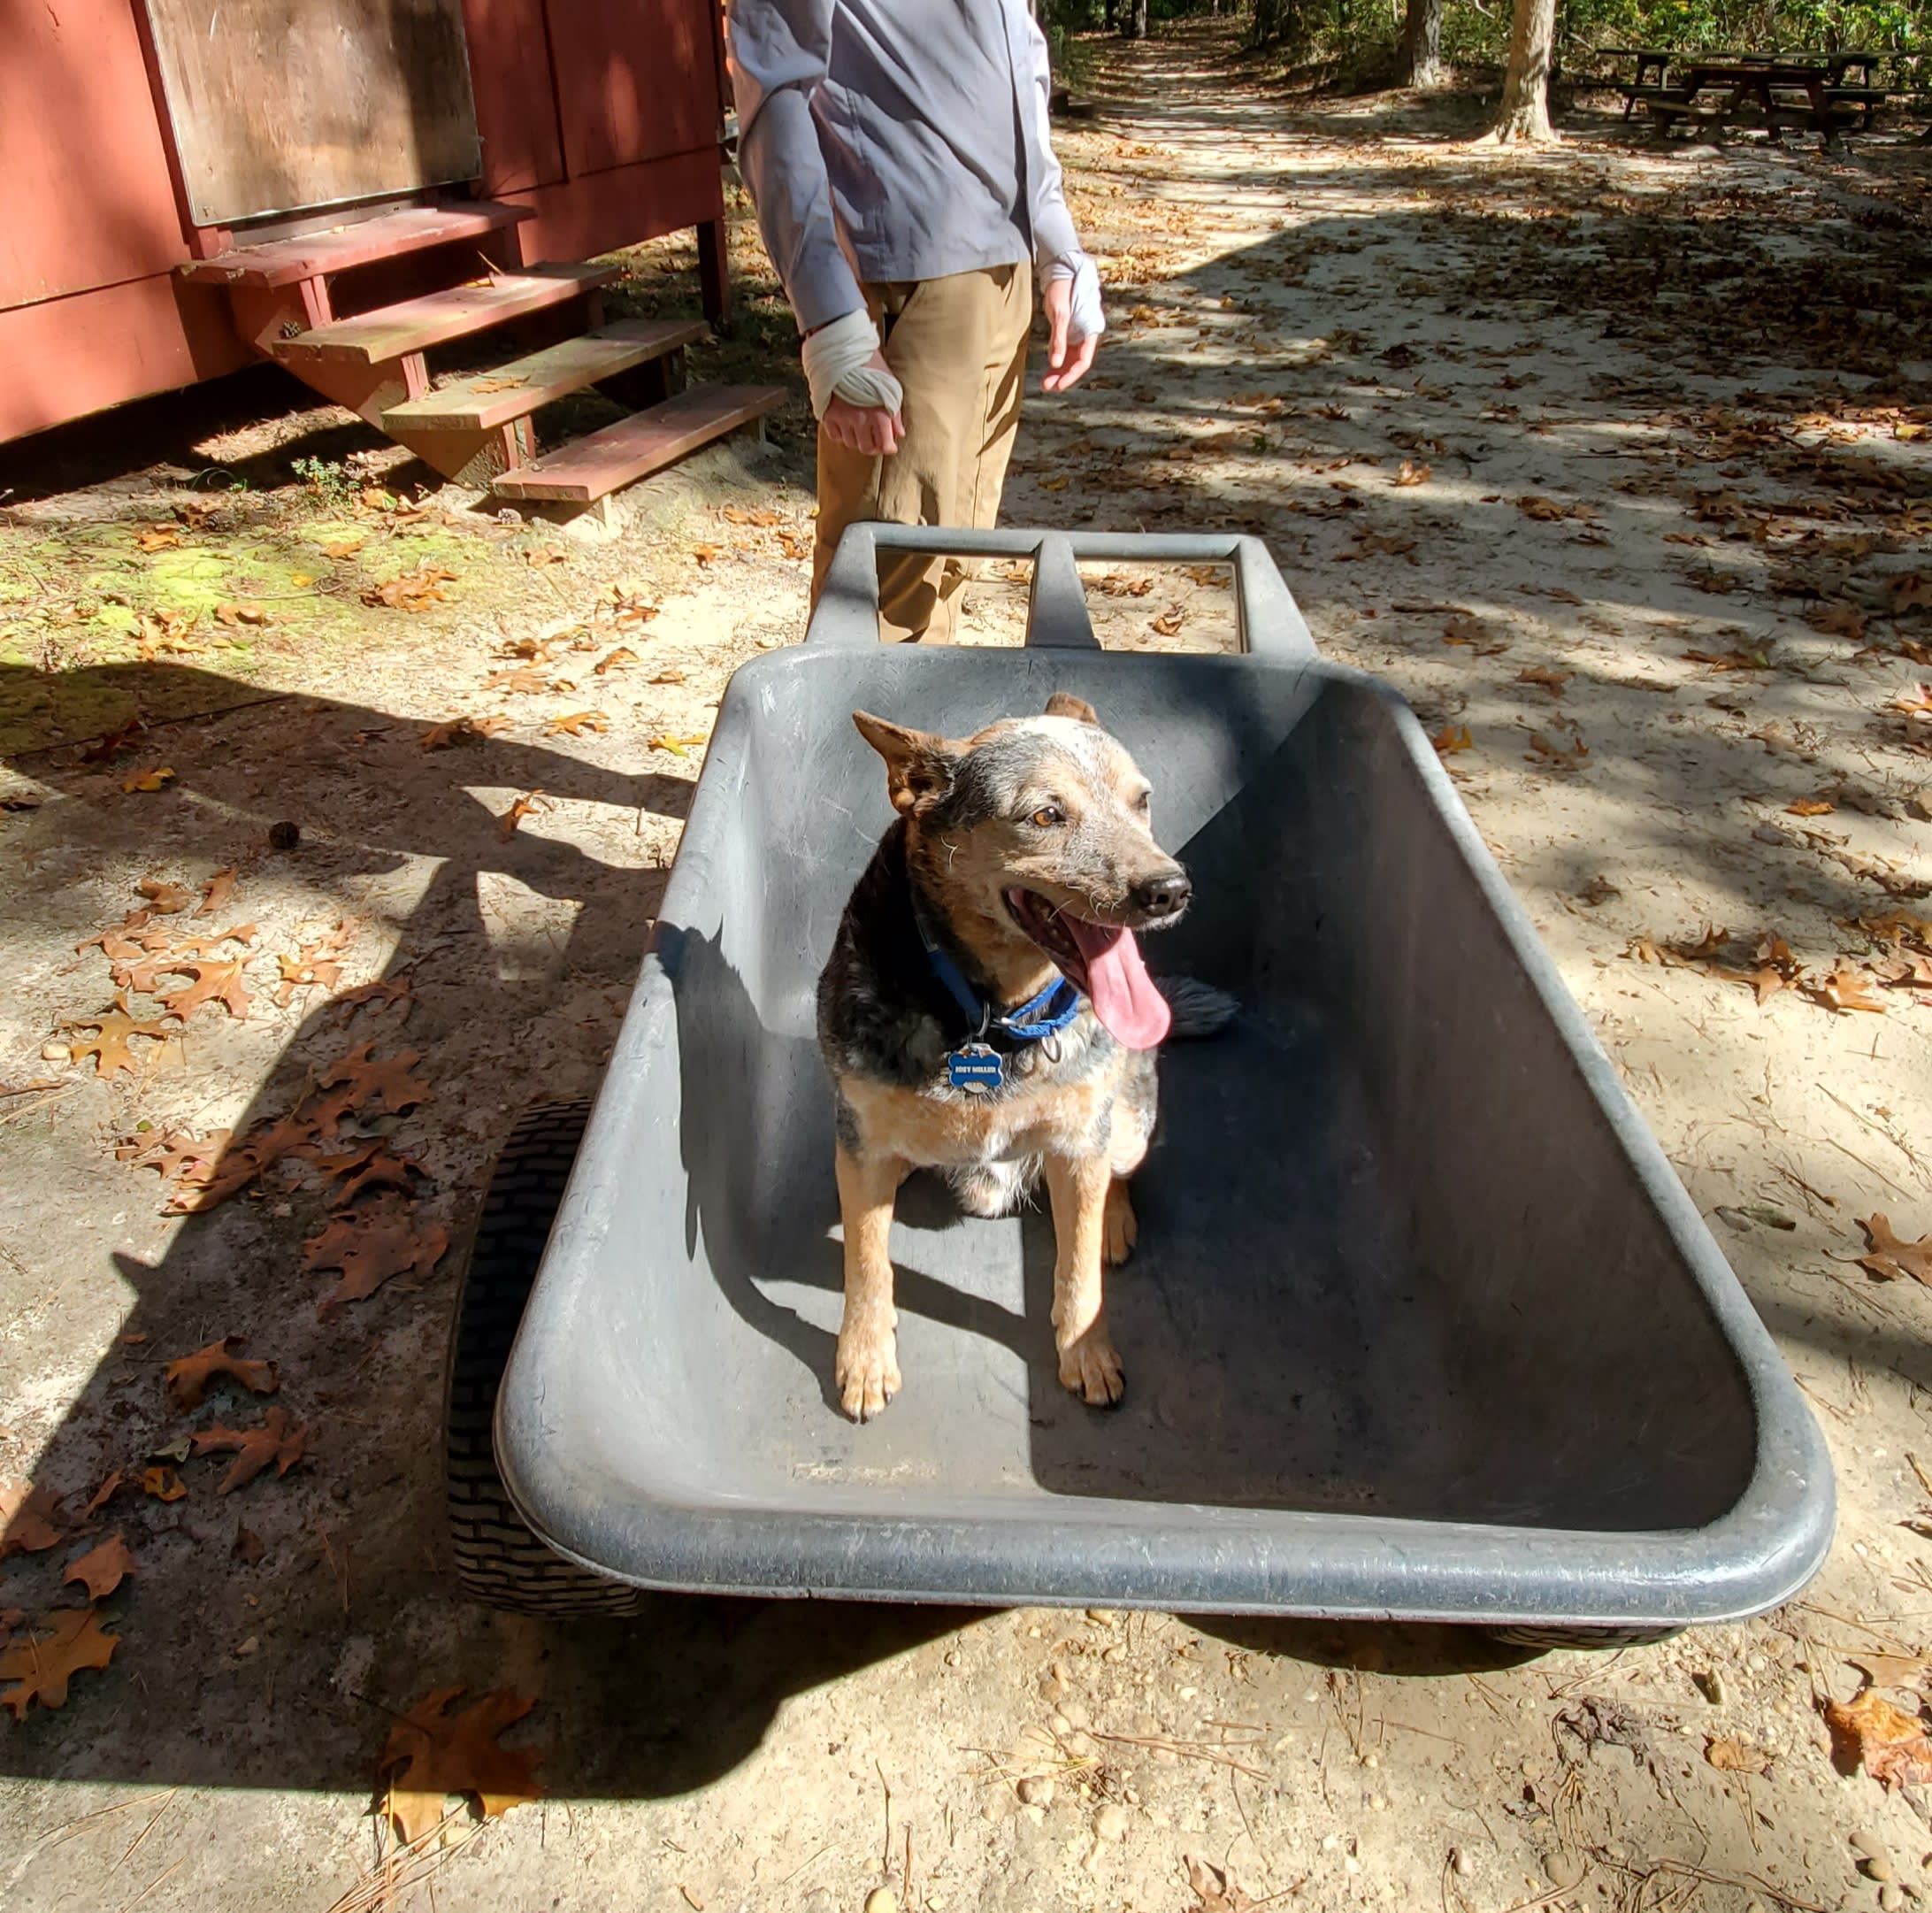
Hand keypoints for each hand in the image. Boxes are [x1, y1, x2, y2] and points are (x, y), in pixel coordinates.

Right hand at [822, 350, 903, 455]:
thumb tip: (899, 433)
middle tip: (876, 439)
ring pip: (851, 443)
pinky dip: (842, 433)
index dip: (889, 447)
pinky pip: (835, 435)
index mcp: (878, 414)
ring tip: (861, 427)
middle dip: (874, 446)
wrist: (843, 349)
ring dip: (858, 439)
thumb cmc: (870, 365)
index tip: (889, 445)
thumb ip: (895, 413)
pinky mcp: (827, 414)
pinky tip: (847, 423)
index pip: (885, 446)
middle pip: (867, 448)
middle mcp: (860, 420)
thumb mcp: (890, 386)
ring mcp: (842, 418)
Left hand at [1042, 277, 1098, 393]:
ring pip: (1069, 359)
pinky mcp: (1067, 330)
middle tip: (1048, 388)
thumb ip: (1059, 339)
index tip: (1059, 385)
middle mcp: (1085, 334)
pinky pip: (1063, 350)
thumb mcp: (1060, 315)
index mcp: (1090, 330)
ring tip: (1045, 384)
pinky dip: (1055, 361)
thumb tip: (1055, 363)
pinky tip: (1047, 371)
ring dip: (1058, 371)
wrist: (1060, 271)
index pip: (1084, 360)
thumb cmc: (1063, 289)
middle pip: (1076, 362)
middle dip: (1063, 376)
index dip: (1072, 375)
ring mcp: (1076, 333)